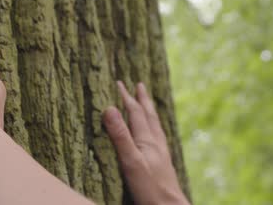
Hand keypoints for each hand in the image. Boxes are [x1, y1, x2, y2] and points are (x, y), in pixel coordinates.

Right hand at [103, 81, 189, 204]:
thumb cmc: (149, 188)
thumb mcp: (130, 160)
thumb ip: (120, 135)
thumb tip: (109, 108)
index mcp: (147, 140)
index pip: (135, 113)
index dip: (126, 97)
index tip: (118, 83)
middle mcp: (156, 144)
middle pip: (149, 116)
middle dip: (142, 100)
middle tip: (140, 85)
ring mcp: (161, 154)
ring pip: (155, 126)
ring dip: (149, 112)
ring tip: (148, 105)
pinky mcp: (163, 164)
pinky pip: (158, 138)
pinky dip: (154, 129)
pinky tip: (154, 136)